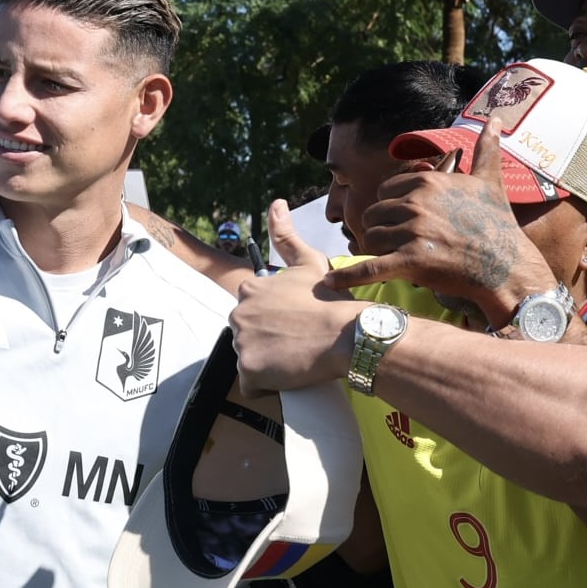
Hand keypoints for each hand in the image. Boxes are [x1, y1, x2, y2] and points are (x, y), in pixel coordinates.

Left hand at [230, 200, 361, 393]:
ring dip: (269, 363)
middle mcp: (238, 314)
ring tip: (297, 357)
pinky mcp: (249, 370)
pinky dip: (267, 384)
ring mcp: (242, 342)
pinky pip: (251, 384)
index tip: (295, 324)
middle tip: (298, 342)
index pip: (252, 313)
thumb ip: (286, 235)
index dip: (274, 321)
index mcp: (249, 289)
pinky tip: (289, 375)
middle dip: (269, 342)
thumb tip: (276, 203)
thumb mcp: (308, 262)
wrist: (348, 334)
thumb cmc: (332, 300)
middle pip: (247, 336)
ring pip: (250, 359)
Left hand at [324, 119, 553, 323]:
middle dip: (383, 229)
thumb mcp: (490, 181)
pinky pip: (370, 267)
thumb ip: (485, 149)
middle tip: (402, 243)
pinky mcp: (410, 261)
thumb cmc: (497, 225)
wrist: (507, 267)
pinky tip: (329, 283)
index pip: (385, 191)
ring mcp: (413, 232)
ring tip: (398, 258)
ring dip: (379, 250)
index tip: (405, 220)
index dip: (392, 207)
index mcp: (427, 182)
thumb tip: (495, 119)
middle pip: (374, 214)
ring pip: (371, 238)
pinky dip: (348, 277)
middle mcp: (417, 203)